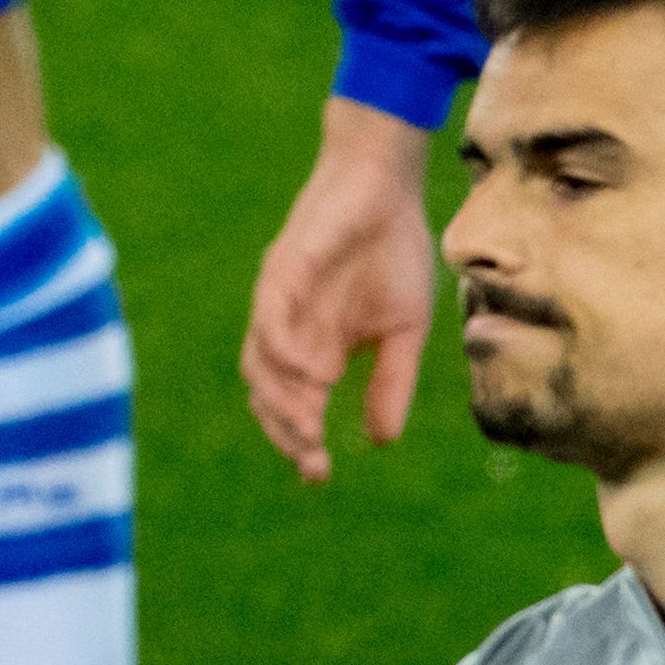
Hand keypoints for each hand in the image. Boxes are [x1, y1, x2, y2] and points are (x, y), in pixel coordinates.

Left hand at [242, 96, 439, 483]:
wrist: (386, 188)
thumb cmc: (393, 252)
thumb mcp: (404, 329)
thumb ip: (392, 382)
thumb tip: (381, 441)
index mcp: (316, 350)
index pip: (297, 407)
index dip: (301, 443)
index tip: (319, 476)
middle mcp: (290, 333)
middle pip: (269, 396)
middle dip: (287, 433)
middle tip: (313, 462)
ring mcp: (280, 304)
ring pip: (260, 365)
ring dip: (281, 401)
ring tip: (308, 427)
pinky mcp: (281, 273)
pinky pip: (270, 320)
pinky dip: (284, 352)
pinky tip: (311, 374)